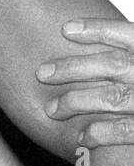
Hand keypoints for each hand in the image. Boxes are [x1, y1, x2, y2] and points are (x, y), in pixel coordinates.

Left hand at [37, 18, 133, 145]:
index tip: (64, 28)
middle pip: (114, 65)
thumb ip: (131, 48)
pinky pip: (128, 131)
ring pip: (114, 98)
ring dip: (78, 102)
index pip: (129, 35)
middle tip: (42, 73)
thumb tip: (108, 37)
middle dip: (74, 68)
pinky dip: (103, 134)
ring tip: (52, 108)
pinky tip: (82, 137)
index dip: (97, 29)